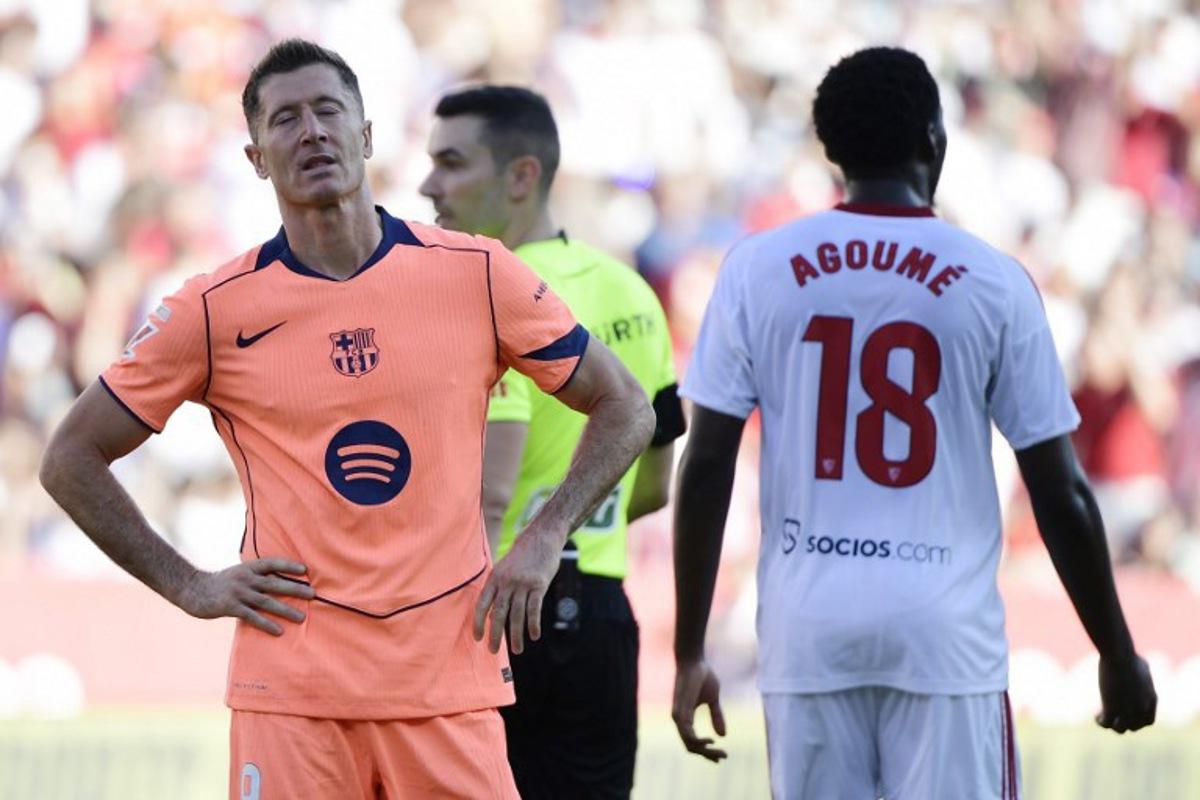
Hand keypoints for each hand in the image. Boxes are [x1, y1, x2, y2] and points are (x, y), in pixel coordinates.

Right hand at [176, 558, 314, 635]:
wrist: (192, 589)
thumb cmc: (219, 583)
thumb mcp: (238, 574)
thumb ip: (255, 576)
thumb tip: (277, 580)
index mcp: (248, 568)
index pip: (272, 563)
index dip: (288, 565)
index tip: (305, 570)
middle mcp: (246, 579)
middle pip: (275, 583)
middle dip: (295, 589)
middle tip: (313, 594)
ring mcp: (238, 593)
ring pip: (267, 602)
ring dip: (286, 610)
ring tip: (302, 617)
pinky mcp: (231, 607)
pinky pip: (253, 617)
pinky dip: (267, 624)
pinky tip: (279, 631)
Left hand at [473, 528, 559, 653]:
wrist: (541, 537)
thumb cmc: (522, 556)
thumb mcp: (504, 567)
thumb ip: (498, 587)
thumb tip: (491, 613)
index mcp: (495, 578)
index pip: (482, 604)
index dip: (479, 622)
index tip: (478, 638)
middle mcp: (506, 581)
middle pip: (499, 613)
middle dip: (495, 634)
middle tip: (493, 651)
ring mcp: (523, 583)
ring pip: (517, 615)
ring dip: (516, 635)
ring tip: (517, 650)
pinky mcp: (539, 585)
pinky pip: (535, 609)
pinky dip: (533, 624)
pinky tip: (534, 636)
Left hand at [672, 659, 726, 761]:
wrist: (693, 660)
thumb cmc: (701, 676)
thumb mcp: (713, 699)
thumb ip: (716, 716)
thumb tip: (723, 736)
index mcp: (686, 717)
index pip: (693, 742)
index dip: (707, 751)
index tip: (722, 757)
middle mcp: (679, 720)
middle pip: (691, 747)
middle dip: (708, 754)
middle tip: (724, 756)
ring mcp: (678, 716)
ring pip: (689, 743)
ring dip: (705, 751)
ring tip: (720, 753)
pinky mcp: (680, 711)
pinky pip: (687, 733)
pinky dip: (698, 741)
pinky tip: (710, 741)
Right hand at [1096, 653, 1156, 732]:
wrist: (1119, 656)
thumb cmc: (1129, 656)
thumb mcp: (1142, 666)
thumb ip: (1143, 674)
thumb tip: (1138, 669)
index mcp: (1151, 699)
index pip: (1147, 721)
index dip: (1136, 720)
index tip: (1126, 713)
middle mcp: (1142, 708)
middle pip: (1134, 726)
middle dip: (1123, 722)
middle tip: (1111, 713)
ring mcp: (1127, 709)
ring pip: (1120, 729)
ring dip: (1112, 724)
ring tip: (1102, 716)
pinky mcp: (1112, 707)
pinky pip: (1106, 723)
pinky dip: (1101, 722)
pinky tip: (1095, 716)